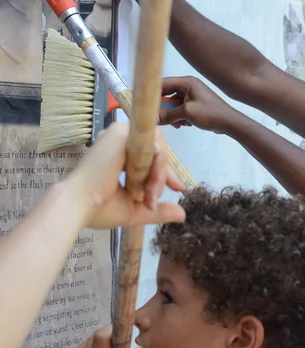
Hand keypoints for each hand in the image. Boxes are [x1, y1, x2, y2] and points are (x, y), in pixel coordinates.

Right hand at [63, 123, 185, 228]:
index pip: (152, 157)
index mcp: (119, 154)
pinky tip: (147, 183)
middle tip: (152, 199)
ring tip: (146, 196)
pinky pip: (152, 145)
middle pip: (157, 154)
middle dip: (161, 179)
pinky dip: (155, 166)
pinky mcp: (120, 132)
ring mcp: (120, 134)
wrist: (79, 206)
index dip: (166, 173)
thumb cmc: (100, 209)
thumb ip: (159, 210)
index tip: (178, 188)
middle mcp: (119, 141)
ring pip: (157, 151)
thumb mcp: (136, 210)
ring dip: (158, 176)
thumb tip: (183, 215)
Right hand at [160, 76, 239, 133]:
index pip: (163, 83)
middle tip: (158, 117)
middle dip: (164, 108)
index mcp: (187, 82)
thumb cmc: (211, 113)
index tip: (143, 102)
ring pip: (173, 104)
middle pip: (167, 95)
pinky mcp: (195, 104)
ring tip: (177, 123)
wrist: (229, 122)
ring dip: (172, 115)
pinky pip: (180, 109)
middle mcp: (189, 86)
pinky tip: (185, 124)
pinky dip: (180, 117)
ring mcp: (192, 96)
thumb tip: (153, 119)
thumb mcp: (186, 113)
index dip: (152, 92)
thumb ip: (168, 115)